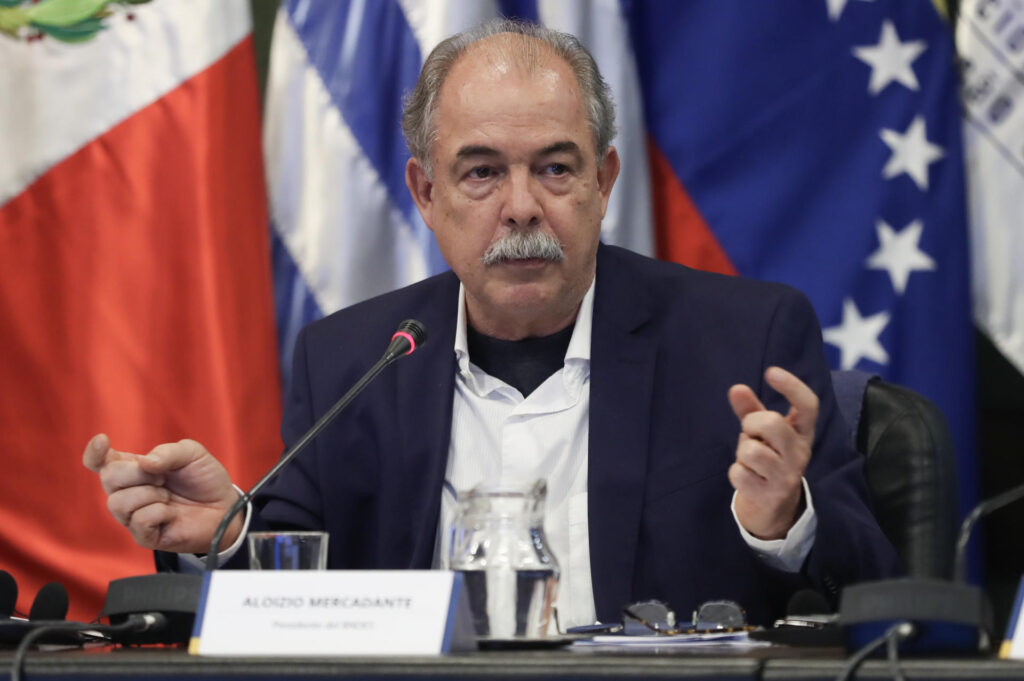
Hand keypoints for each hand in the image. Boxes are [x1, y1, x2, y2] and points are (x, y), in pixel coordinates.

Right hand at [82, 434, 242, 553]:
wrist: (224, 507)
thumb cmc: (204, 479)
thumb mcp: (193, 454)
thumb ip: (168, 452)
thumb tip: (144, 463)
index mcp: (134, 469)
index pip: (100, 462)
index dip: (94, 453)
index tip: (102, 440)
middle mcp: (128, 492)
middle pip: (108, 477)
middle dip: (136, 472)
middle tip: (163, 476)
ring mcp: (133, 515)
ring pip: (117, 502)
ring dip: (149, 494)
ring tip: (168, 495)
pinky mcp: (144, 536)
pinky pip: (139, 520)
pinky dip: (159, 512)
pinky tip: (171, 513)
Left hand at [727, 367, 817, 539]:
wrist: (775, 507)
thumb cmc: (768, 458)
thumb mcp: (763, 432)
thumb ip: (751, 409)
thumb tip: (736, 388)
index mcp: (803, 433)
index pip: (808, 405)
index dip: (792, 386)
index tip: (771, 372)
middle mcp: (801, 453)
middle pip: (773, 423)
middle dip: (752, 423)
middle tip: (751, 433)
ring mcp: (788, 477)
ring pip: (752, 451)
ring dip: (742, 452)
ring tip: (750, 459)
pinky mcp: (771, 496)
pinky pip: (739, 473)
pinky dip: (736, 473)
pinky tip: (747, 478)